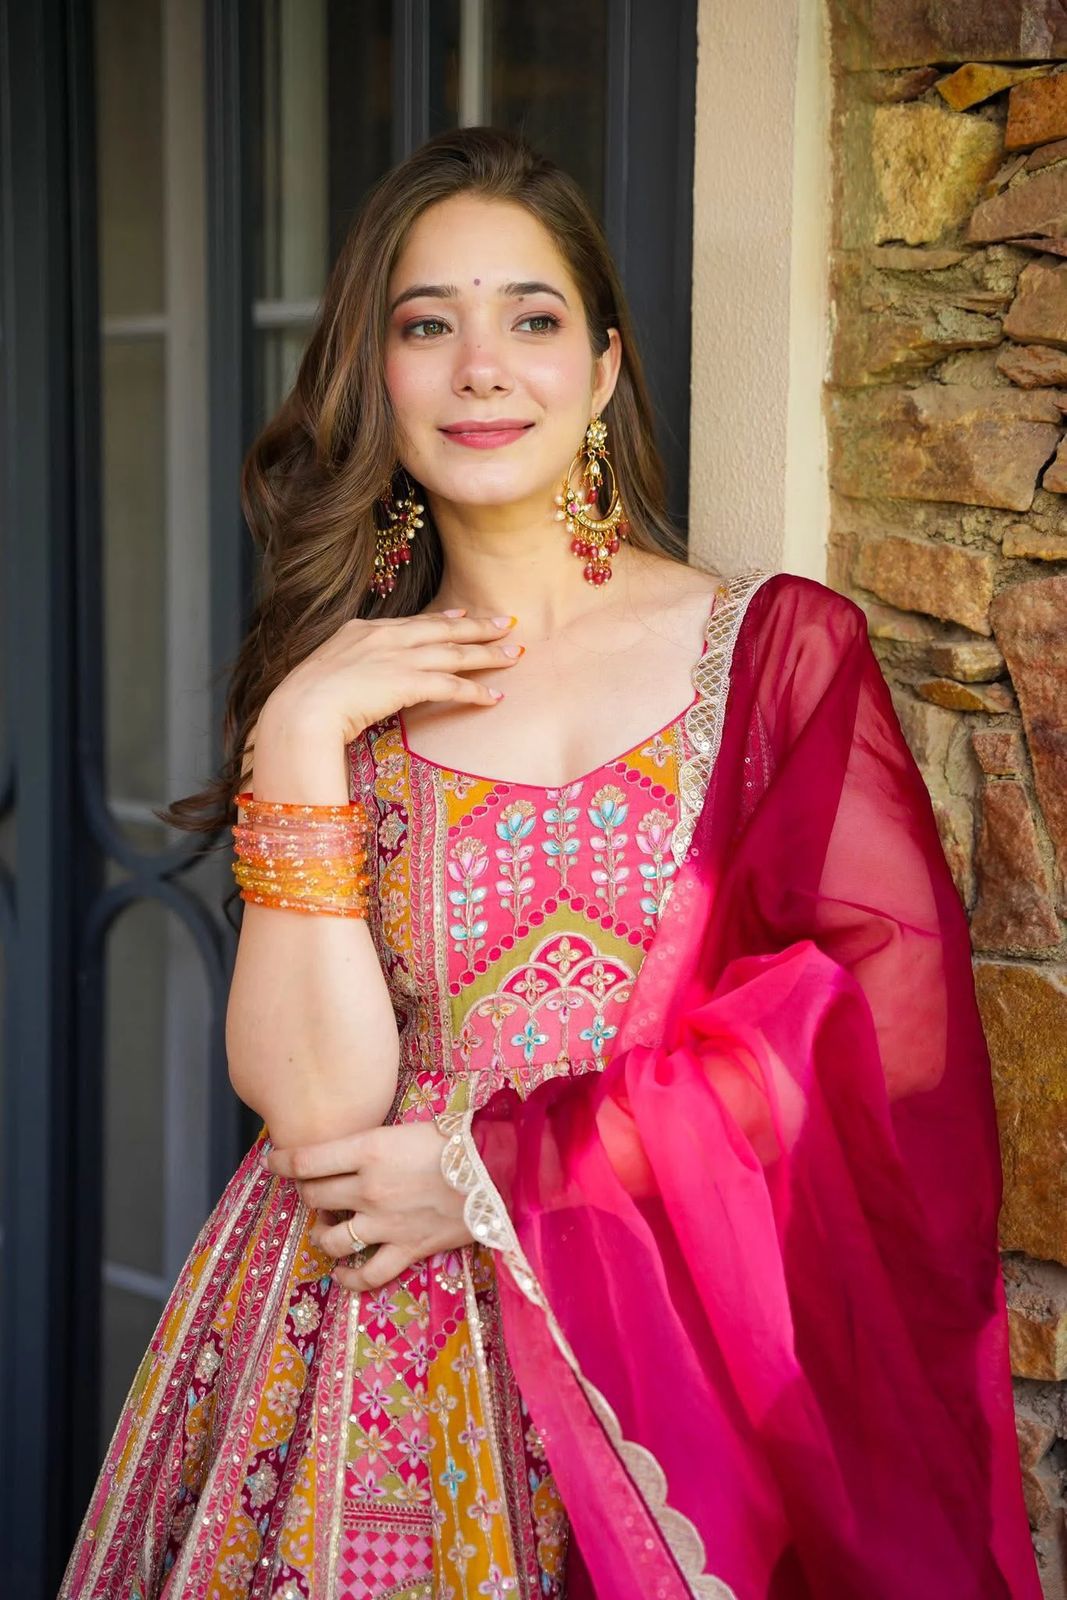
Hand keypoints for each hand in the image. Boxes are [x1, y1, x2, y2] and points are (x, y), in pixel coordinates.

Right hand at [264, 608, 522, 745]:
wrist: (301, 709)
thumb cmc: (305, 700)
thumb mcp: (325, 672)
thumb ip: (347, 668)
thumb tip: (353, 680)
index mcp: (362, 630)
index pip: (412, 621)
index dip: (443, 618)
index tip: (463, 614)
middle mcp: (385, 637)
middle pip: (442, 629)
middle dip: (478, 627)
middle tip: (505, 622)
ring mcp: (398, 658)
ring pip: (455, 652)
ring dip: (488, 654)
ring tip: (514, 654)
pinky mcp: (408, 682)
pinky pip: (452, 685)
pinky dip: (476, 691)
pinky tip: (494, 696)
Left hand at [266, 1120, 473, 1290]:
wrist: (500, 1170)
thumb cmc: (459, 1139)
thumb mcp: (407, 1128)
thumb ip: (374, 1143)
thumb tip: (352, 1152)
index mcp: (368, 1149)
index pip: (306, 1160)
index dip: (282, 1162)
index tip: (273, 1162)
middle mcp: (369, 1188)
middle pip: (314, 1197)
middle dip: (308, 1195)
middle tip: (315, 1192)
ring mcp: (386, 1223)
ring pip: (331, 1238)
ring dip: (322, 1235)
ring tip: (327, 1229)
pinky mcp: (407, 1249)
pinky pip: (366, 1275)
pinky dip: (348, 1279)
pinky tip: (342, 1274)